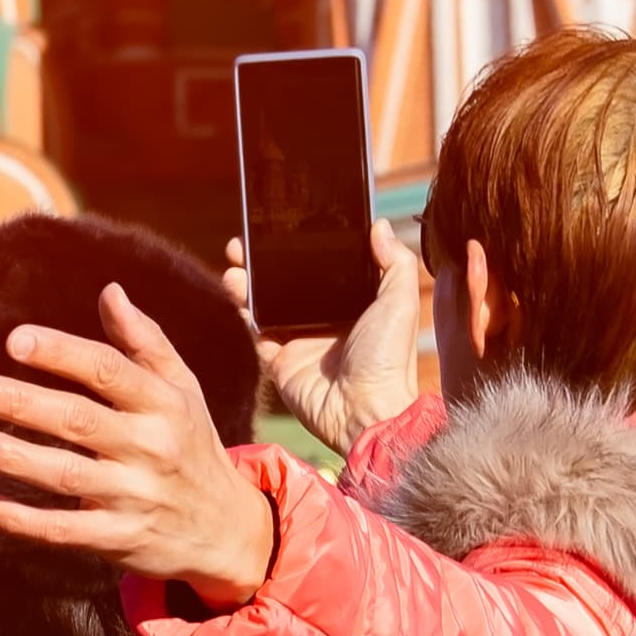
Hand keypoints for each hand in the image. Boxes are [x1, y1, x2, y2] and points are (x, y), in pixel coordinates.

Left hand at [0, 286, 278, 606]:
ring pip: (64, 475)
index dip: (61, 353)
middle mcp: (150, 446)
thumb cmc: (192, 445)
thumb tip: (109, 290)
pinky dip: (17, 519)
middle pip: (78, 420)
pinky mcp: (118, 538)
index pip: (108, 371)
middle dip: (22, 402)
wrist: (228, 531)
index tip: (15, 340)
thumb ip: (144, 341)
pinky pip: (61, 529)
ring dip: (12, 457)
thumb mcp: (182, 389)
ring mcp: (134, 496)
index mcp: (163, 403)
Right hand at [227, 219, 424, 455]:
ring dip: (249, 281)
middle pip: (289, 282)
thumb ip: (394, 262)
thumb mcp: (400, 302)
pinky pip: (256, 332)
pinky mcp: (280, 361)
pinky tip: (235, 290)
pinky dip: (244, 311)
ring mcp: (300, 340)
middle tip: (249, 241)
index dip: (305, 247)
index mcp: (355, 304)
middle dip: (267, 261)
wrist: (364, 410)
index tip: (286, 226)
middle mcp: (326, 319)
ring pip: (267, 303)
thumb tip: (379, 225)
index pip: (325, 268)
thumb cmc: (388, 358)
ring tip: (236, 261)